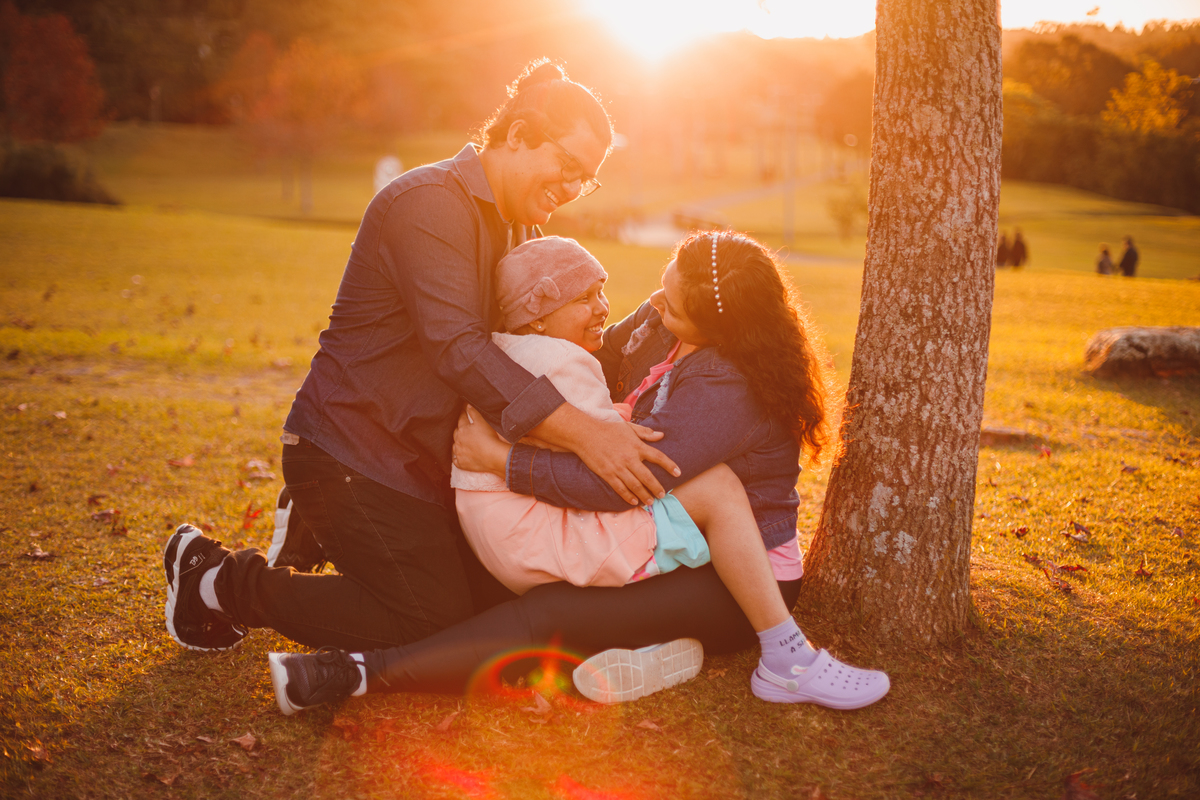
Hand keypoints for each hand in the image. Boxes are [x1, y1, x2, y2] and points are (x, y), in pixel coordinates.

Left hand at [452, 405, 508, 476]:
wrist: (492, 456)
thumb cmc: (488, 438)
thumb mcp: (482, 421)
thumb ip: (474, 412)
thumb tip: (467, 405)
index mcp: (463, 429)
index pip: (461, 419)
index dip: (462, 414)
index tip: (463, 411)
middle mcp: (458, 440)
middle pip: (456, 432)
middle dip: (458, 428)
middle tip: (462, 426)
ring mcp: (459, 452)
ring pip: (454, 446)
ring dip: (457, 443)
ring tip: (460, 441)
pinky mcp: (461, 463)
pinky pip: (456, 460)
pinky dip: (456, 458)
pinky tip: (459, 456)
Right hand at [564, 415, 680, 505]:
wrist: (585, 433)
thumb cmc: (607, 428)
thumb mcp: (628, 427)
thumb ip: (645, 433)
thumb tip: (661, 435)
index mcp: (637, 446)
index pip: (658, 457)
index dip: (669, 465)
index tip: (678, 473)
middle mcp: (630, 458)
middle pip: (648, 477)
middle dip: (657, 488)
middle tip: (662, 495)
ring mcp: (618, 468)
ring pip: (635, 486)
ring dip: (644, 495)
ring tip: (650, 501)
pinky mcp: (607, 474)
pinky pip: (620, 488)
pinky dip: (628, 496)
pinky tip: (634, 501)